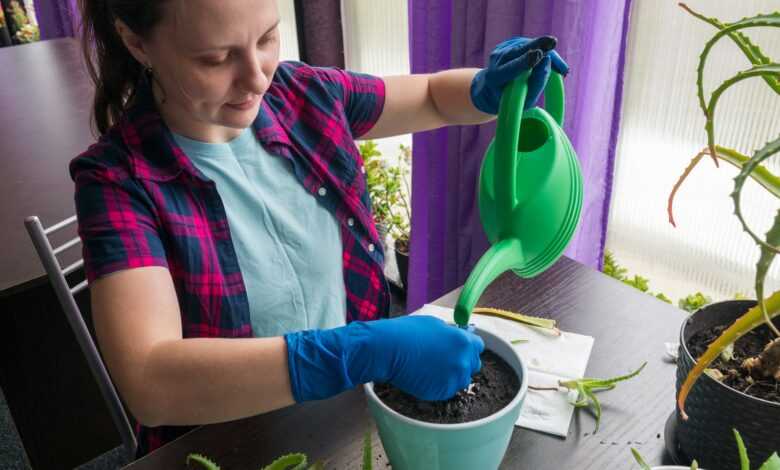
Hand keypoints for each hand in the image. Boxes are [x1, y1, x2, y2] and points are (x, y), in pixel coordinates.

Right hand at [285, 315, 483, 401]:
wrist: (387, 349)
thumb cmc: (406, 332)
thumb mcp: (433, 324)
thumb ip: (450, 333)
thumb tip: (456, 336)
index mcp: (463, 341)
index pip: (477, 347)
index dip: (467, 347)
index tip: (458, 349)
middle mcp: (463, 361)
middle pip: (473, 365)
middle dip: (461, 362)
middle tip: (443, 360)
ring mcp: (453, 379)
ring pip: (461, 381)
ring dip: (451, 376)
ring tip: (432, 370)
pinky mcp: (441, 392)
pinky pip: (446, 391)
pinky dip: (439, 386)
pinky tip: (425, 377)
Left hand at [470, 36, 569, 113]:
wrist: (491, 88)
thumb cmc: (511, 98)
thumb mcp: (524, 99)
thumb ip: (536, 83)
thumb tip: (547, 61)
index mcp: (496, 77)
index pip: (512, 68)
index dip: (525, 61)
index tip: (538, 54)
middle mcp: (497, 60)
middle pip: (519, 49)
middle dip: (537, 45)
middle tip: (552, 42)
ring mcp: (501, 49)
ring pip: (527, 44)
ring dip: (545, 49)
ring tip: (560, 65)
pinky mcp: (509, 43)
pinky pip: (529, 43)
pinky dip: (542, 49)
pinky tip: (549, 57)